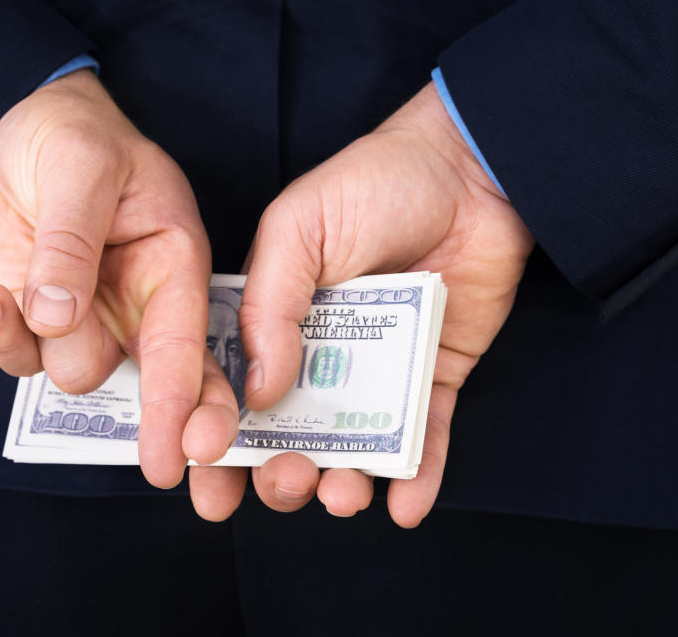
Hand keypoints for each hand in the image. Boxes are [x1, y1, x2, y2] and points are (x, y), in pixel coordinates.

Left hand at [0, 69, 238, 487]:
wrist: (12, 129)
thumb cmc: (71, 135)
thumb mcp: (80, 167)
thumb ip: (72, 240)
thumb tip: (57, 316)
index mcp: (172, 263)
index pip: (188, 342)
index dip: (190, 401)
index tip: (187, 452)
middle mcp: (138, 303)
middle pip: (153, 383)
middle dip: (158, 422)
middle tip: (162, 463)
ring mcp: (88, 317)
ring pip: (76, 372)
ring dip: (46, 344)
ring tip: (18, 287)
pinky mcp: (38, 320)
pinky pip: (22, 357)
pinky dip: (0, 335)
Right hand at [188, 82, 534, 524]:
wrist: (469, 171)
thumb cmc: (372, 184)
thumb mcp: (297, 228)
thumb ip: (269, 307)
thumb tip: (257, 391)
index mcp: (272, 321)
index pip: (233, 392)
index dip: (217, 442)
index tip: (207, 483)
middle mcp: (319, 355)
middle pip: (289, 434)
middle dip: (278, 473)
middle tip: (283, 481)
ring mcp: (378, 371)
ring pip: (352, 448)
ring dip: (341, 484)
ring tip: (341, 493)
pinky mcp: (433, 378)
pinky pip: (425, 439)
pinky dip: (418, 478)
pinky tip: (404, 505)